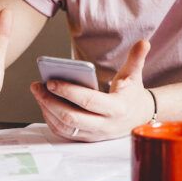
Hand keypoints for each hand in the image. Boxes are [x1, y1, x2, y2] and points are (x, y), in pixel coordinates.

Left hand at [30, 39, 153, 141]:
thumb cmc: (132, 94)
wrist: (139, 117)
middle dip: (51, 101)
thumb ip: (137, 58)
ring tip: (38, 92)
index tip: (52, 80)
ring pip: (64, 127)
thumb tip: (143, 41)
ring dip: (47, 110)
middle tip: (38, 86)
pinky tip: (44, 103)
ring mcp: (95, 135)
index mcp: (117, 109)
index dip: (69, 92)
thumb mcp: (135, 75)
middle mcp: (105, 126)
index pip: (89, 101)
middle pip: (71, 118)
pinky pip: (63, 133)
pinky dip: (50, 119)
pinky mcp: (87, 139)